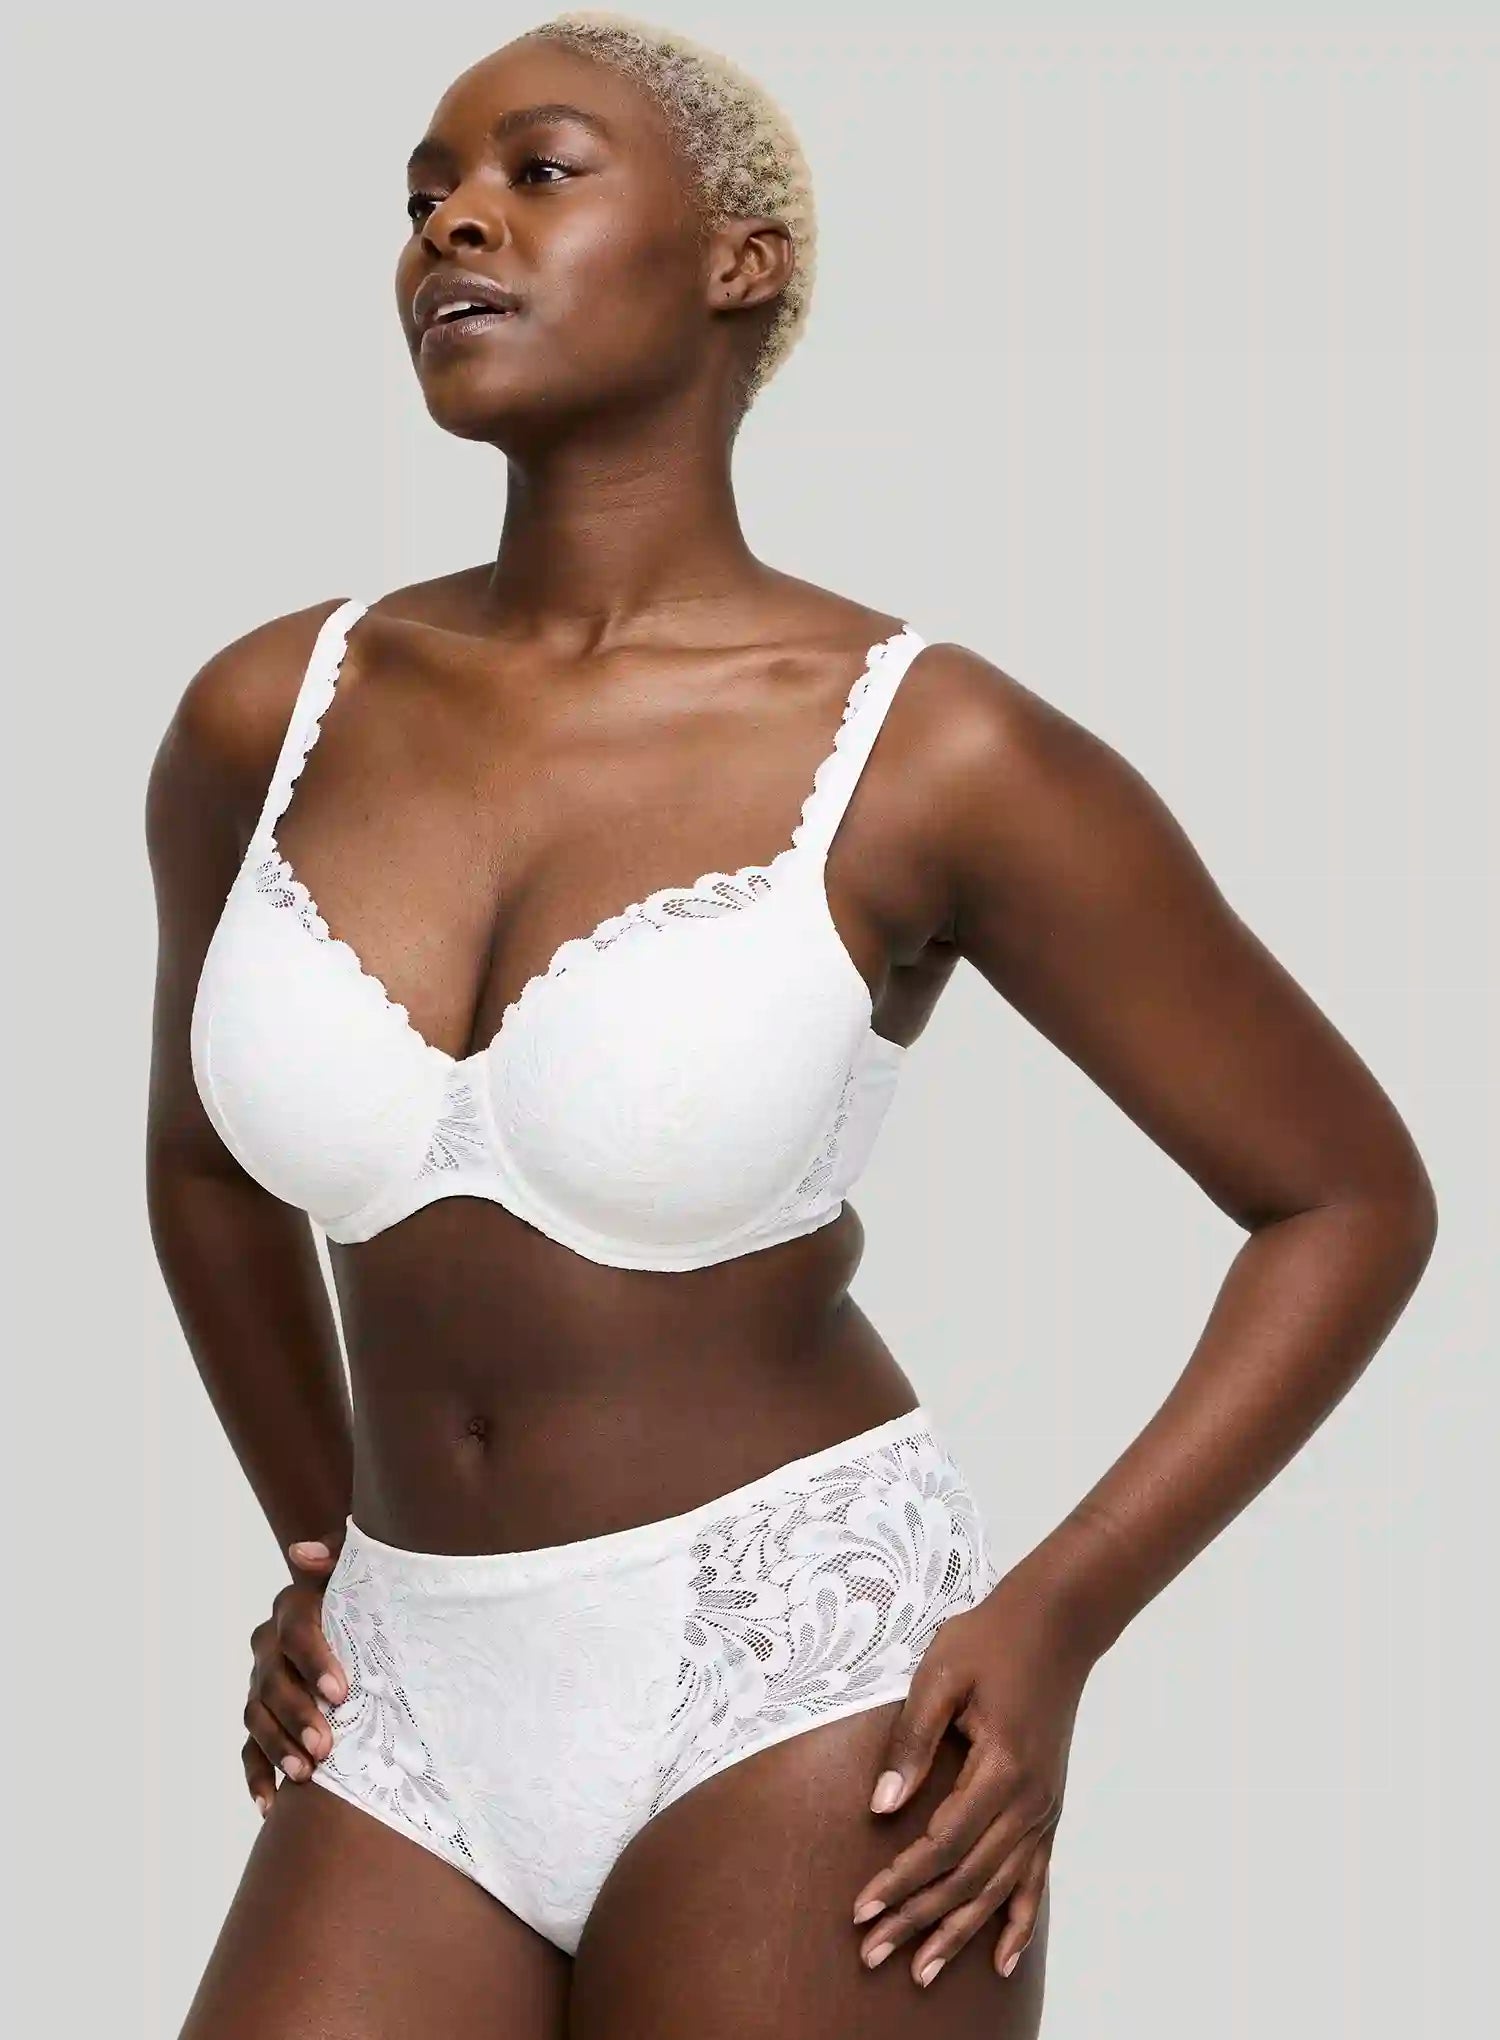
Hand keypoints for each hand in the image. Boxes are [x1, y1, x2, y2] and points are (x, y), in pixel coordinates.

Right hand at [242, 1533, 347, 1815]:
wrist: (363, 1612)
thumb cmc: (370, 1589)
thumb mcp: (363, 1565)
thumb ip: (339, 1554)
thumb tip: (301, 1553)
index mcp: (293, 1608)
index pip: (297, 1630)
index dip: (315, 1660)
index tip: (341, 1691)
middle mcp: (269, 1646)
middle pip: (272, 1681)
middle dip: (297, 1714)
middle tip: (326, 1745)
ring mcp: (261, 1683)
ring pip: (257, 1717)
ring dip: (278, 1747)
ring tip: (306, 1775)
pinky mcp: (261, 1717)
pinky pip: (249, 1749)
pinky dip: (256, 1777)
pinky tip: (271, 1805)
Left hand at [850, 1569, 1096, 1987]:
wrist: (1056, 1624)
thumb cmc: (990, 1640)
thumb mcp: (940, 1676)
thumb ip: (912, 1741)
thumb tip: (882, 1806)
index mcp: (1001, 1767)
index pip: (942, 1843)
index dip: (901, 1880)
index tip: (862, 1909)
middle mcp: (1029, 1800)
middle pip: (968, 1879)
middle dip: (918, 1921)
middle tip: (874, 1954)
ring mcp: (1044, 1809)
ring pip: (998, 1889)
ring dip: (959, 1933)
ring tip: (921, 1971)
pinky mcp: (1049, 1808)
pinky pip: (1035, 1878)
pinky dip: (1017, 1921)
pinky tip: (1001, 1959)